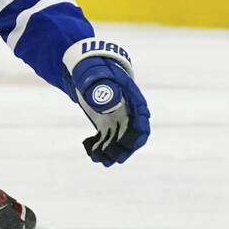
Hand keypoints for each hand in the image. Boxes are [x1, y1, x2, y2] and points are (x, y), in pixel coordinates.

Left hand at [63, 39, 149, 166]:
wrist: (87, 72)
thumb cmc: (94, 70)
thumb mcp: (96, 73)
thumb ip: (100, 84)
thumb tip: (104, 100)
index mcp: (130, 97)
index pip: (141, 115)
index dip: (139, 128)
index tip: (135, 139)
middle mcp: (128, 112)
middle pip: (134, 134)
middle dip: (126, 148)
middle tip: (116, 158)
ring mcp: (118, 121)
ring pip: (119, 143)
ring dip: (110, 153)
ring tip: (96, 157)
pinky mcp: (107, 127)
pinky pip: (106, 142)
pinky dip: (98, 149)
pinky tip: (88, 148)